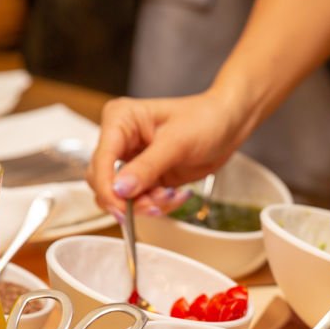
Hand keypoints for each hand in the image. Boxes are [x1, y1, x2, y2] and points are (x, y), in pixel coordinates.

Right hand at [87, 89, 247, 216]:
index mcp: (120, 119)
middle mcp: (120, 140)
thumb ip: (147, 167)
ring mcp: (132, 160)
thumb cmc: (206, 119)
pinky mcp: (145, 176)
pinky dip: (157, 204)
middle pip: (104, 182)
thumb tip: (119, 190)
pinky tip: (177, 194)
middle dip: (129, 200)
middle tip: (155, 206)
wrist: (228, 125)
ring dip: (147, 204)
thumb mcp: (177, 142)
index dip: (108, 188)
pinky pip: (140, 200)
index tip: (121, 209)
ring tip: (172, 196)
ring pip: (122, 196)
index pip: (100, 159)